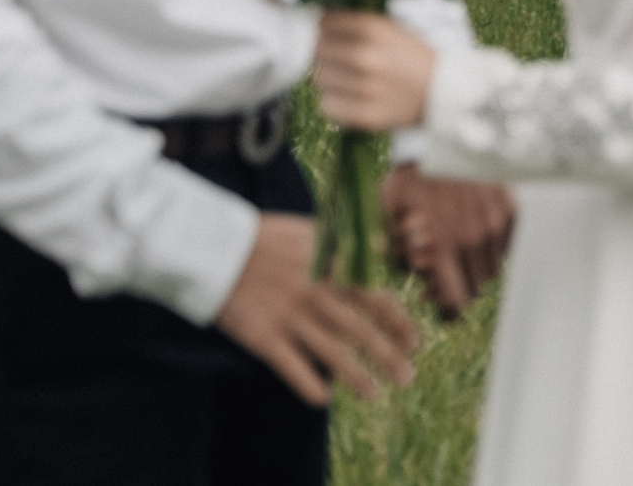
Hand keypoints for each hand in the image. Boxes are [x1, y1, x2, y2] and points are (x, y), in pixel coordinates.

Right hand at [216, 214, 418, 405]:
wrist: (217, 249)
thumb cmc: (269, 240)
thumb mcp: (314, 233)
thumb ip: (348, 247)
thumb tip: (383, 249)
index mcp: (332, 270)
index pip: (377, 300)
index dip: (399, 324)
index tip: (415, 344)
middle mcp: (317, 295)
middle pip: (361, 332)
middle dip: (388, 357)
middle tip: (408, 378)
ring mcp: (290, 317)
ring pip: (332, 353)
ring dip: (356, 377)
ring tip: (375, 395)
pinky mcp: (262, 336)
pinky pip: (291, 366)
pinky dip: (308, 384)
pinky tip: (323, 399)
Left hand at [315, 9, 436, 130]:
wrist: (443, 93)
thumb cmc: (413, 58)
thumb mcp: (390, 30)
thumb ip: (354, 24)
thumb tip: (316, 21)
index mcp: (374, 30)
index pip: (325, 24)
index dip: (325, 29)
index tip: (331, 34)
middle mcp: (367, 57)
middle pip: (318, 51)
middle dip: (327, 53)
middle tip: (341, 59)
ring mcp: (365, 87)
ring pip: (319, 78)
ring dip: (330, 77)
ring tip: (349, 79)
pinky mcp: (364, 115)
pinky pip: (327, 106)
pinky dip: (334, 102)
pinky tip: (351, 98)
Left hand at [382, 163, 514, 318]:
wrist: (445, 134)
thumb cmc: (411, 173)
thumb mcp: (387, 211)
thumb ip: (393, 249)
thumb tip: (406, 273)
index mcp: (443, 245)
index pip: (454, 302)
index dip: (446, 311)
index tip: (439, 305)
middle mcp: (474, 239)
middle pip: (475, 288)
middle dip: (458, 285)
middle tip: (443, 271)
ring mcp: (496, 224)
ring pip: (492, 268)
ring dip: (475, 265)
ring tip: (458, 247)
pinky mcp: (512, 208)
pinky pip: (506, 244)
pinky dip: (493, 245)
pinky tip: (475, 230)